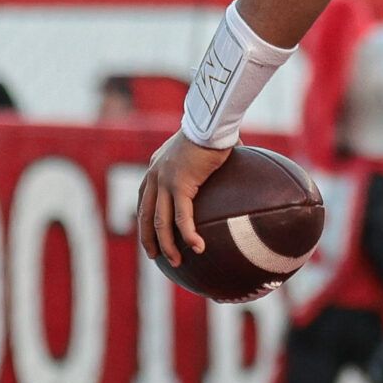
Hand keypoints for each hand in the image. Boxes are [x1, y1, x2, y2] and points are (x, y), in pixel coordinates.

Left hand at [137, 131, 231, 266]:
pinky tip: (197, 248)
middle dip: (148, 238)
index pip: (145, 198)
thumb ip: (213, 160)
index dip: (145, 218)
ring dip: (166, 245)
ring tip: (176, 261)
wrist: (212, 121)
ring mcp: (165, 182)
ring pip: (160, 222)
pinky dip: (188, 235)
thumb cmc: (216, 129)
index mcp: (157, 167)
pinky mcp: (180, 186)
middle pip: (144, 215)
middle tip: (154, 256)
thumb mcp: (206, 146)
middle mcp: (155, 176)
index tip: (151, 234)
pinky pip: (182, 218)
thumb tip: (238, 166)